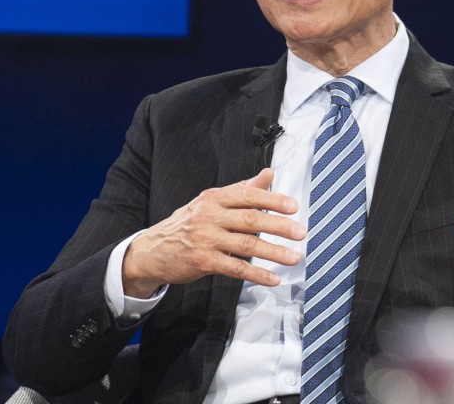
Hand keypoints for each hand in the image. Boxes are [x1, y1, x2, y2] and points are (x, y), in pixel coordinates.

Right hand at [122, 168, 304, 297]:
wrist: (152, 250)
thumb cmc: (188, 223)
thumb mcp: (211, 201)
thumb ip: (242, 189)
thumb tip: (268, 174)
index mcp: (215, 198)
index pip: (249, 195)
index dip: (273, 200)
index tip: (294, 207)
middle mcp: (210, 216)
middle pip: (251, 219)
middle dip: (279, 226)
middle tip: (300, 232)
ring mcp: (206, 239)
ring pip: (246, 245)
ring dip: (273, 252)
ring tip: (294, 257)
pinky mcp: (203, 261)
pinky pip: (235, 268)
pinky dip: (256, 274)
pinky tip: (273, 278)